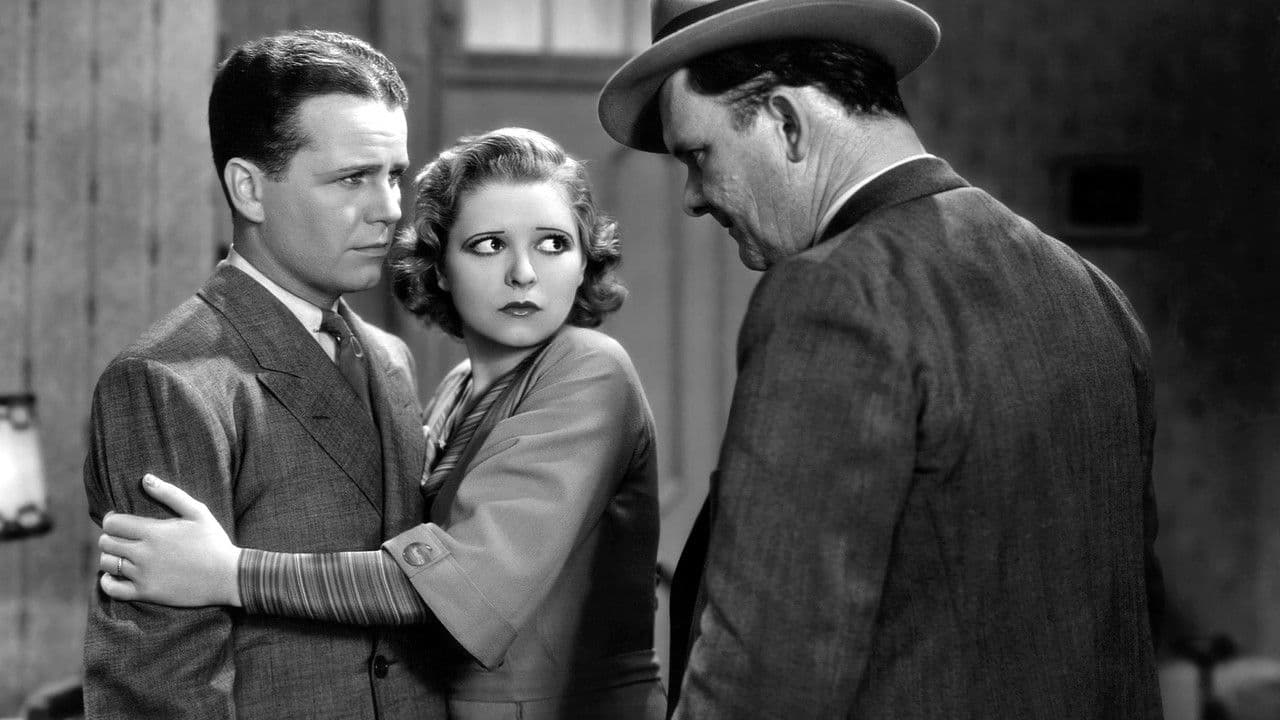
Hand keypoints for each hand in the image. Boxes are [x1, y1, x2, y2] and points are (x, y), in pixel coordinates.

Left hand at [97, 473, 242, 607]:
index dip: (111, 519)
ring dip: (109, 557)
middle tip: (122, 538)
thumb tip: (145, 478)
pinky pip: (112, 589)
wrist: (227, 576)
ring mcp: (143, 574)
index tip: (119, 521)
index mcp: (154, 531)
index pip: (113, 523)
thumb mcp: (198, 512)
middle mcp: (144, 553)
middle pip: (106, 543)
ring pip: (106, 564)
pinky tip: (114, 575)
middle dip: (110, 537)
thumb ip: (170, 494)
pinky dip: (106, 582)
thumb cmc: (214, 541)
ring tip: (121, 555)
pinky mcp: (146, 592)